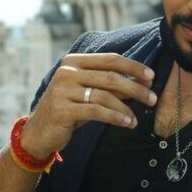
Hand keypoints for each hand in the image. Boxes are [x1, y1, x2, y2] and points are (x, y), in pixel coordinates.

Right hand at [20, 52, 157, 157]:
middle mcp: (67, 72)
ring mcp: (62, 90)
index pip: (110, 59)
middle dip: (136, 88)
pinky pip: (96, 111)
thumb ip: (107, 85)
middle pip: (111, 77)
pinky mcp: (62, 109)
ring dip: (126, 107)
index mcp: (73, 62)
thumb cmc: (68, 110)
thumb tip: (141, 83)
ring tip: (137, 118)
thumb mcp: (86, 93)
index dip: (133, 67)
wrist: (38, 133)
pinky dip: (115, 117)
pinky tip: (127, 123)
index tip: (151, 76)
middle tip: (152, 99)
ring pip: (105, 95)